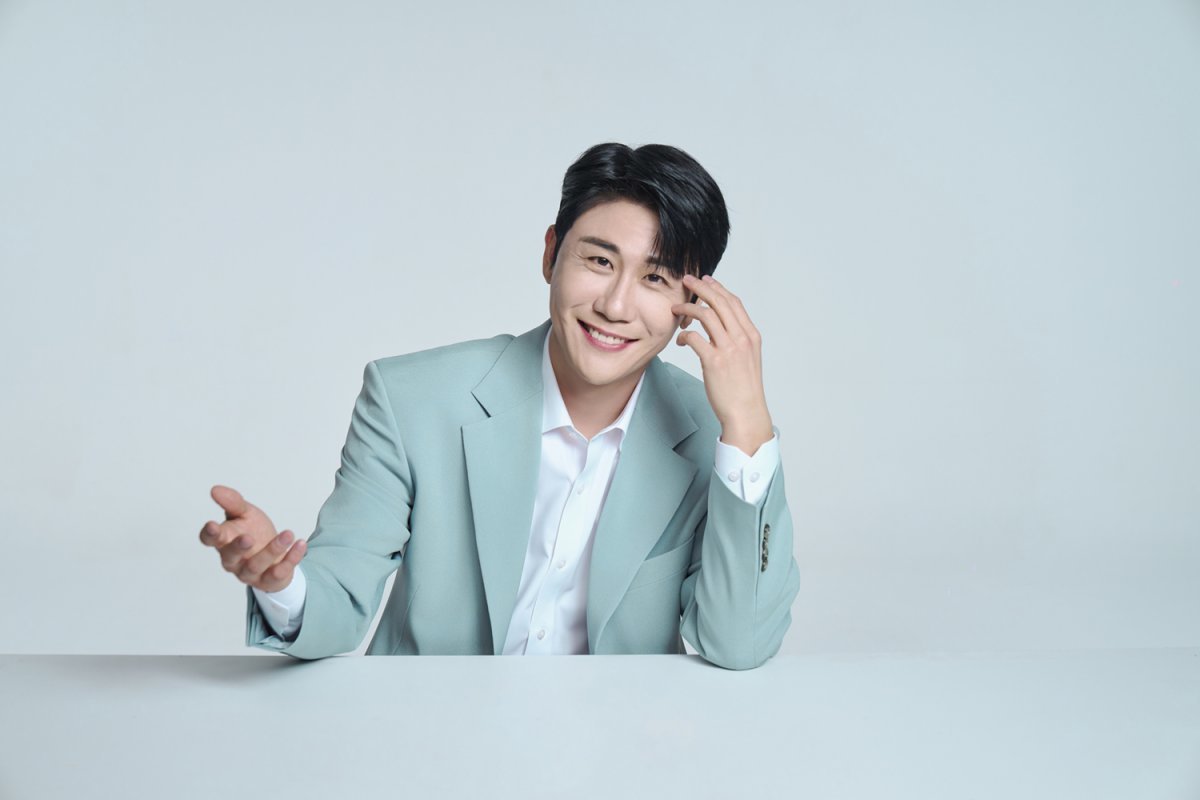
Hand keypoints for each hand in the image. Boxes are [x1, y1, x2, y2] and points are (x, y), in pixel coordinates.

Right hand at [198, 485, 306, 592]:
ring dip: (272, 550)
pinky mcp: (268, 581)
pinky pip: (278, 573)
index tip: (212, 525)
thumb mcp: (245, 513)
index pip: (210, 539)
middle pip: (230, 557)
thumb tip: (215, 489)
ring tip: (288, 534)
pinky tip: (300, 544)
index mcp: (224, 541)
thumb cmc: (254, 531)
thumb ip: (233, 502)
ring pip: (256, 565)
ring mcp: (249, 573)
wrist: (275, 553)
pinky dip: (291, 559)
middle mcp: (233, 560)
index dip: (209, 534)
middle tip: (248, 538)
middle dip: (238, 548)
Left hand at [672, 274, 773, 454]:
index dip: (718, 288)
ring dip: (687, 309)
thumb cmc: (744, 388)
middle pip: (719, 302)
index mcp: (751, 335)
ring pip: (706, 315)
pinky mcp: (714, 362)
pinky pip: (694, 338)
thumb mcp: (747, 357)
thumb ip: (736, 339)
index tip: (705, 280)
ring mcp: (729, 349)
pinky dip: (684, 335)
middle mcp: (742, 338)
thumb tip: (718, 325)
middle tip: (686, 280)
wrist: (746, 412)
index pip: (733, 302)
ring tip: (676, 310)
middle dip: (701, 287)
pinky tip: (680, 340)